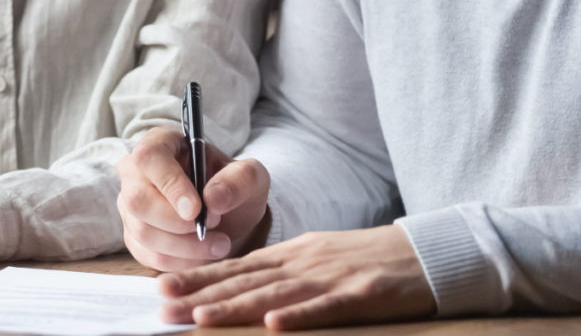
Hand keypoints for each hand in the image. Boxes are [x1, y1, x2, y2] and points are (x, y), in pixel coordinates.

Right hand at [117, 127, 270, 270]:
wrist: (230, 215)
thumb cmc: (233, 187)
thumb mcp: (250, 177)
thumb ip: (238, 181)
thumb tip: (212, 199)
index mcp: (160, 142)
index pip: (149, 158)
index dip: (170, 185)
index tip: (196, 210)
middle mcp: (136, 171)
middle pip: (138, 200)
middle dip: (177, 223)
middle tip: (214, 226)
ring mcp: (130, 205)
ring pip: (143, 232)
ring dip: (184, 247)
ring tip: (219, 244)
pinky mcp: (133, 235)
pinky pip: (147, 256)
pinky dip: (179, 262)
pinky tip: (203, 255)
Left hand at [158, 224, 435, 329]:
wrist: (419, 254)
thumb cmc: (363, 261)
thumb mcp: (315, 260)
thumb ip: (280, 274)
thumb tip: (238, 289)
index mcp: (290, 254)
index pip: (235, 267)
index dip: (198, 278)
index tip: (162, 288)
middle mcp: (301, 262)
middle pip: (245, 280)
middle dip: (201, 294)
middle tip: (163, 305)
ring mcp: (328, 276)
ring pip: (274, 293)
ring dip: (236, 306)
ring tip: (201, 317)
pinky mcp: (359, 293)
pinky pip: (325, 308)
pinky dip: (299, 317)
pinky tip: (274, 326)